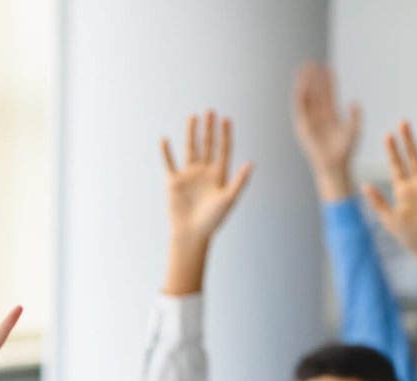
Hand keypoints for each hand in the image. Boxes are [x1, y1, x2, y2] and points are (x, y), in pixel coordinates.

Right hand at [162, 111, 253, 247]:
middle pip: (207, 145)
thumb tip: (252, 164)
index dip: (225, 134)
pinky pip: (169, 163)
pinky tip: (164, 139)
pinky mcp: (174, 182)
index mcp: (219, 174)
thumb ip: (239, 181)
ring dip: (191, 133)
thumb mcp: (228, 200)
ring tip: (192, 117)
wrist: (191, 234)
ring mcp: (189, 175)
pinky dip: (166, 152)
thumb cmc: (212, 220)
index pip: (223, 149)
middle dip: (209, 128)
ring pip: (190, 149)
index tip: (226, 118)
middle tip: (210, 110)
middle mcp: (204, 172)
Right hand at [291, 63, 359, 199]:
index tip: (327, 66)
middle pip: (316, 92)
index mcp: (331, 114)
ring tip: (303, 70)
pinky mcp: (303, 127)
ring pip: (307, 98)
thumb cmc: (346, 150)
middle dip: (314, 78)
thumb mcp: (354, 130)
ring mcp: (310, 120)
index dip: (328, 80)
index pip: (329, 93)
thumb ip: (355, 115)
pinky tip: (300, 87)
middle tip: (311, 62)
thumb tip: (353, 101)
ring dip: (305, 84)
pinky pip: (300, 110)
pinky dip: (300, 98)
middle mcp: (319, 115)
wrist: (334, 164)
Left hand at [363, 123, 416, 263]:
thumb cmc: (408, 236)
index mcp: (402, 189)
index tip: (387, 135)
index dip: (392, 151)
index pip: (396, 165)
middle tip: (402, 122)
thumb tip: (363, 185)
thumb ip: (377, 202)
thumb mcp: (389, 219)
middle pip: (412, 157)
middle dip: (408, 141)